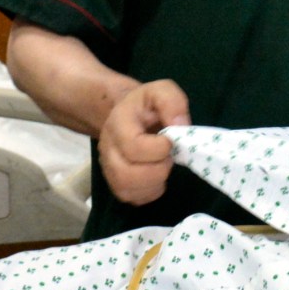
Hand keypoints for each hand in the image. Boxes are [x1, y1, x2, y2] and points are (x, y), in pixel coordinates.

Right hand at [99, 79, 188, 205]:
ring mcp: (109, 169)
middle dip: (157, 170)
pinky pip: (133, 198)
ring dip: (154, 183)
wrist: (125, 115)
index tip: (170, 140)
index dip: (159, 148)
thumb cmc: (146, 105)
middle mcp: (107, 149)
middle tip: (168, 157)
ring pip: (127, 190)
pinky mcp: (117, 185)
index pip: (134, 147)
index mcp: (117, 124)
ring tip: (163, 167)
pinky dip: (151, 192)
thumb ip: (172, 102)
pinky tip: (157, 177)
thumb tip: (181, 126)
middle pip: (126, 174)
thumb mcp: (160, 90)